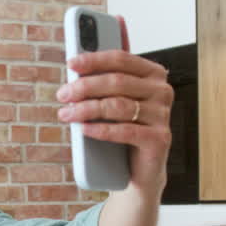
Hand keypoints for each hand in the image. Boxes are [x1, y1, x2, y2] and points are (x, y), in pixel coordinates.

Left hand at [56, 48, 173, 192]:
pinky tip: (83, 129)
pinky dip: (100, 129)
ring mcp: (162, 115)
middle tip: (63, 94)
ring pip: (118, 106)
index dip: (94, 59)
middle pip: (118, 81)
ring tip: (66, 114)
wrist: (141, 167)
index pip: (121, 59)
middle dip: (85, 87)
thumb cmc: (125, 128)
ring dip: (87, 109)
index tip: (71, 64)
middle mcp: (162, 91)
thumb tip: (75, 68)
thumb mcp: (115, 100)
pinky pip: (125, 131)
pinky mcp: (159, 139)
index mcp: (153, 74)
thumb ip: (103, 82)